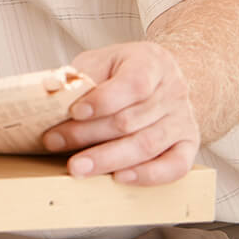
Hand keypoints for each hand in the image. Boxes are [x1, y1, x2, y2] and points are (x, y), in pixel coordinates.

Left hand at [43, 41, 200, 185]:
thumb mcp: (101, 61)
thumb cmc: (122, 71)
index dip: (102, 101)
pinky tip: (120, 178)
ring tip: (78, 167)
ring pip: (147, 145)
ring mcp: (183, 120)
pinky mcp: (188, 145)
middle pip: (131, 120)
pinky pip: (174, 166)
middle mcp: (173, 91)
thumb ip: (80, 75)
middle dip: (88, 134)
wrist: (161, 80)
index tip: (74, 112)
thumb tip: (51, 91)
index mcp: (152, 62)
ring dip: (108, 159)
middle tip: (55, 142)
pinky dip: (147, 175)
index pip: (132, 84)